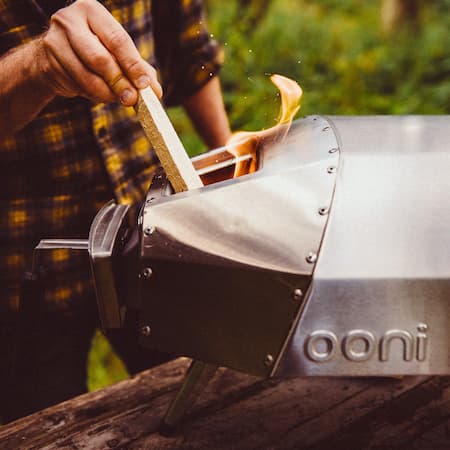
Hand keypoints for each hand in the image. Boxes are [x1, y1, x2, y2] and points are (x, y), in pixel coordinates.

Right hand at [35, 0, 160, 105]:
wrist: (52, 56)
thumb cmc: (94, 50)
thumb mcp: (117, 52)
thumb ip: (138, 68)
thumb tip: (155, 91)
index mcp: (91, 11)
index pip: (117, 40)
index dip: (133, 65)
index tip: (144, 85)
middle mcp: (69, 21)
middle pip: (100, 59)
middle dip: (120, 83)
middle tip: (132, 99)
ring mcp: (54, 41)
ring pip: (87, 77)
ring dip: (107, 94)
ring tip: (118, 99)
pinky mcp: (48, 64)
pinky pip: (77, 87)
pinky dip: (93, 96)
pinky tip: (98, 94)